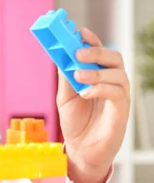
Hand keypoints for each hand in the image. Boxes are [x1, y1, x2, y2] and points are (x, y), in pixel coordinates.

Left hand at [57, 28, 129, 182]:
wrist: (80, 150)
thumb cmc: (75, 122)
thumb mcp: (64, 96)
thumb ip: (65, 76)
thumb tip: (60, 54)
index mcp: (100, 75)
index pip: (101, 52)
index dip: (92, 40)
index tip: (80, 32)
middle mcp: (113, 83)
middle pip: (114, 58)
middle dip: (97, 51)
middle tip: (78, 53)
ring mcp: (119, 97)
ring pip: (118, 74)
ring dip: (96, 71)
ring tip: (77, 75)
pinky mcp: (121, 111)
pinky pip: (117, 94)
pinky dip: (100, 89)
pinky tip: (85, 92)